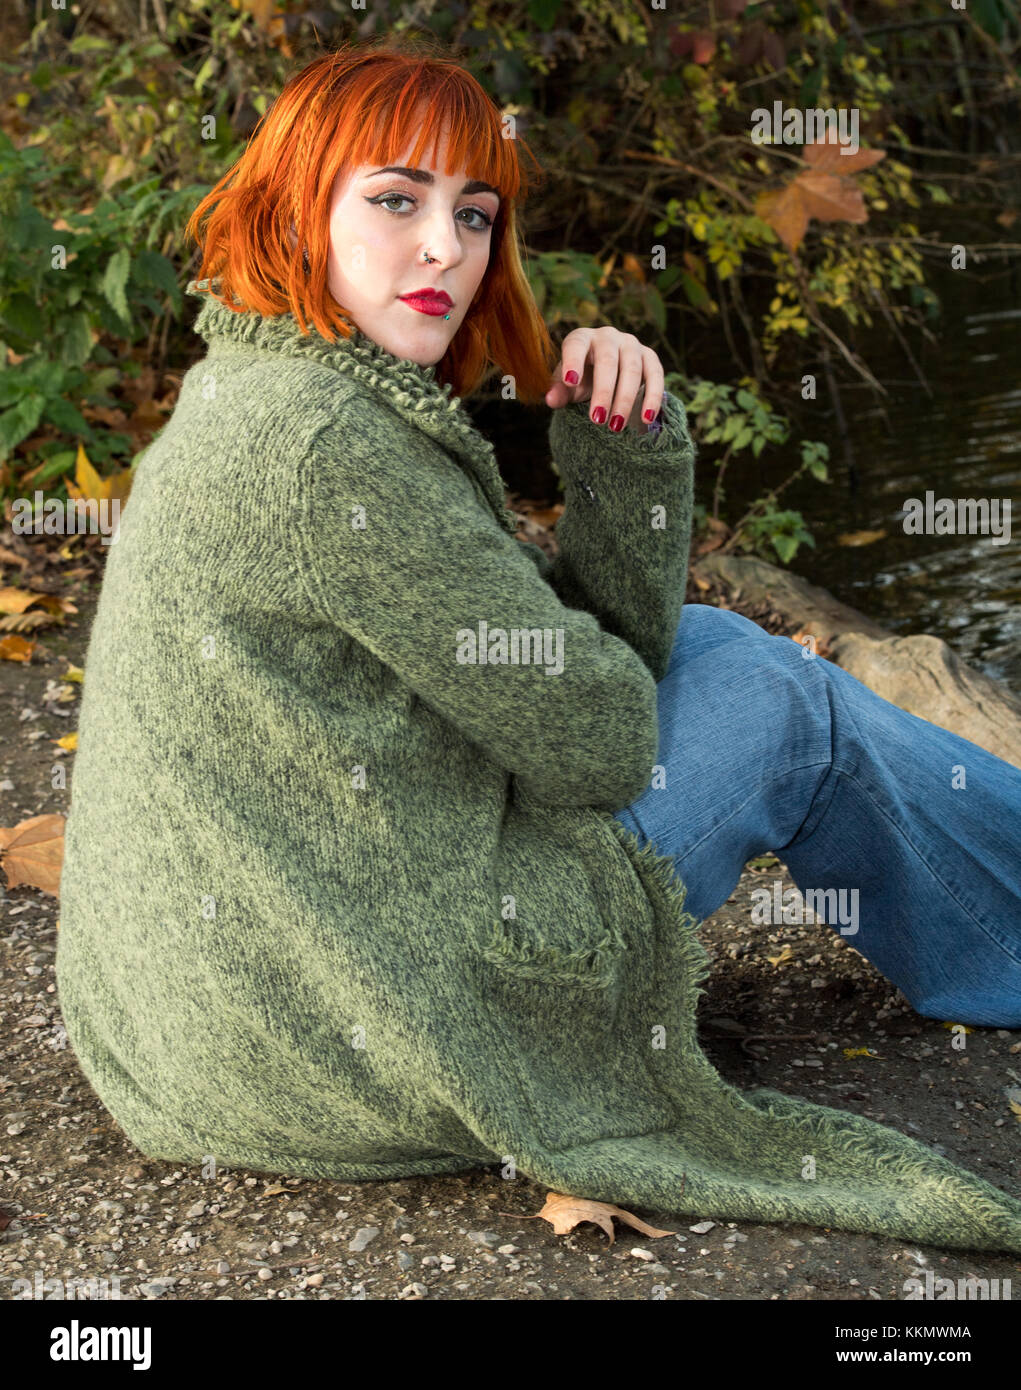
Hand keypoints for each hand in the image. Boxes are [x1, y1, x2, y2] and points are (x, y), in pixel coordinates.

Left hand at [544, 326, 663, 433]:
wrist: (606, 374)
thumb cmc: (581, 378)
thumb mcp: (567, 385)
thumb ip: (559, 391)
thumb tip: (551, 400)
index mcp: (582, 338)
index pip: (576, 346)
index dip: (573, 362)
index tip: (570, 382)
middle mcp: (608, 336)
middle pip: (608, 361)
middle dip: (603, 392)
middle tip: (597, 420)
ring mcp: (631, 345)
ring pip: (632, 369)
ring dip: (625, 399)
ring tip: (616, 426)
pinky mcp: (650, 357)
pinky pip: (655, 375)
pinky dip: (653, 397)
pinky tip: (646, 419)